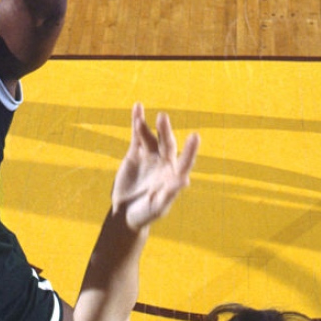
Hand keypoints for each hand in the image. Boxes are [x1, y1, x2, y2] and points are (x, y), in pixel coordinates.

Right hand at [111, 104, 198, 232]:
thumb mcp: (158, 207)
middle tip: (162, 118)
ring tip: (141, 118)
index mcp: (174, 176)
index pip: (185, 161)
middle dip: (164, 131)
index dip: (190, 150)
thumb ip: (170, 193)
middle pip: (166, 143)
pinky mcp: (136, 153)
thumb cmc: (146, 213)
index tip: (195, 136)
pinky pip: (137, 135)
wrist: (125, 212)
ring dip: (147, 127)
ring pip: (150, 137)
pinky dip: (137, 121)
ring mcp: (151, 156)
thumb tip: (185, 181)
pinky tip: (137, 107)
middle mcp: (165, 162)